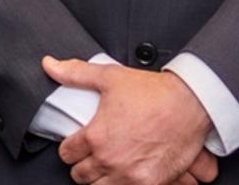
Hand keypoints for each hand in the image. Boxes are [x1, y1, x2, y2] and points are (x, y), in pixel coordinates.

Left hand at [42, 56, 215, 184]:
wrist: (189, 104)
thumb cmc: (151, 91)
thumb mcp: (109, 76)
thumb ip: (75, 74)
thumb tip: (49, 65)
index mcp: (96, 136)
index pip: (67, 153)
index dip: (69, 146)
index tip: (76, 142)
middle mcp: (109, 160)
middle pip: (80, 176)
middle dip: (82, 164)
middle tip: (91, 154)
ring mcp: (129, 176)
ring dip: (99, 178)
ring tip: (107, 164)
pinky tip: (125, 174)